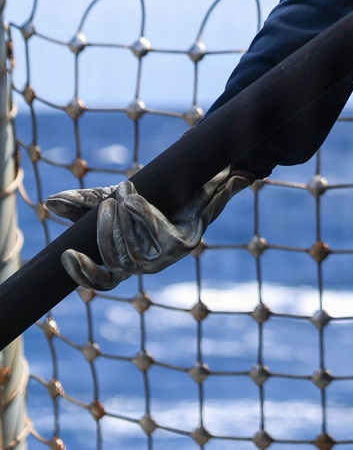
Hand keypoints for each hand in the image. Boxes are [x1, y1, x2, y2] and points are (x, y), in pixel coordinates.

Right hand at [45, 166, 252, 290]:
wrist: (199, 176)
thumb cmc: (155, 193)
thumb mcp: (115, 197)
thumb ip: (84, 203)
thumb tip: (49, 203)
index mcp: (128, 259)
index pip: (103, 281)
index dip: (84, 274)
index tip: (65, 255)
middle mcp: (147, 264)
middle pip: (115, 262)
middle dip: (106, 232)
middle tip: (108, 202)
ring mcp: (167, 257)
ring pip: (134, 251)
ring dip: (124, 219)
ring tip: (124, 190)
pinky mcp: (185, 244)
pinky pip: (157, 235)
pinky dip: (141, 214)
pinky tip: (133, 199)